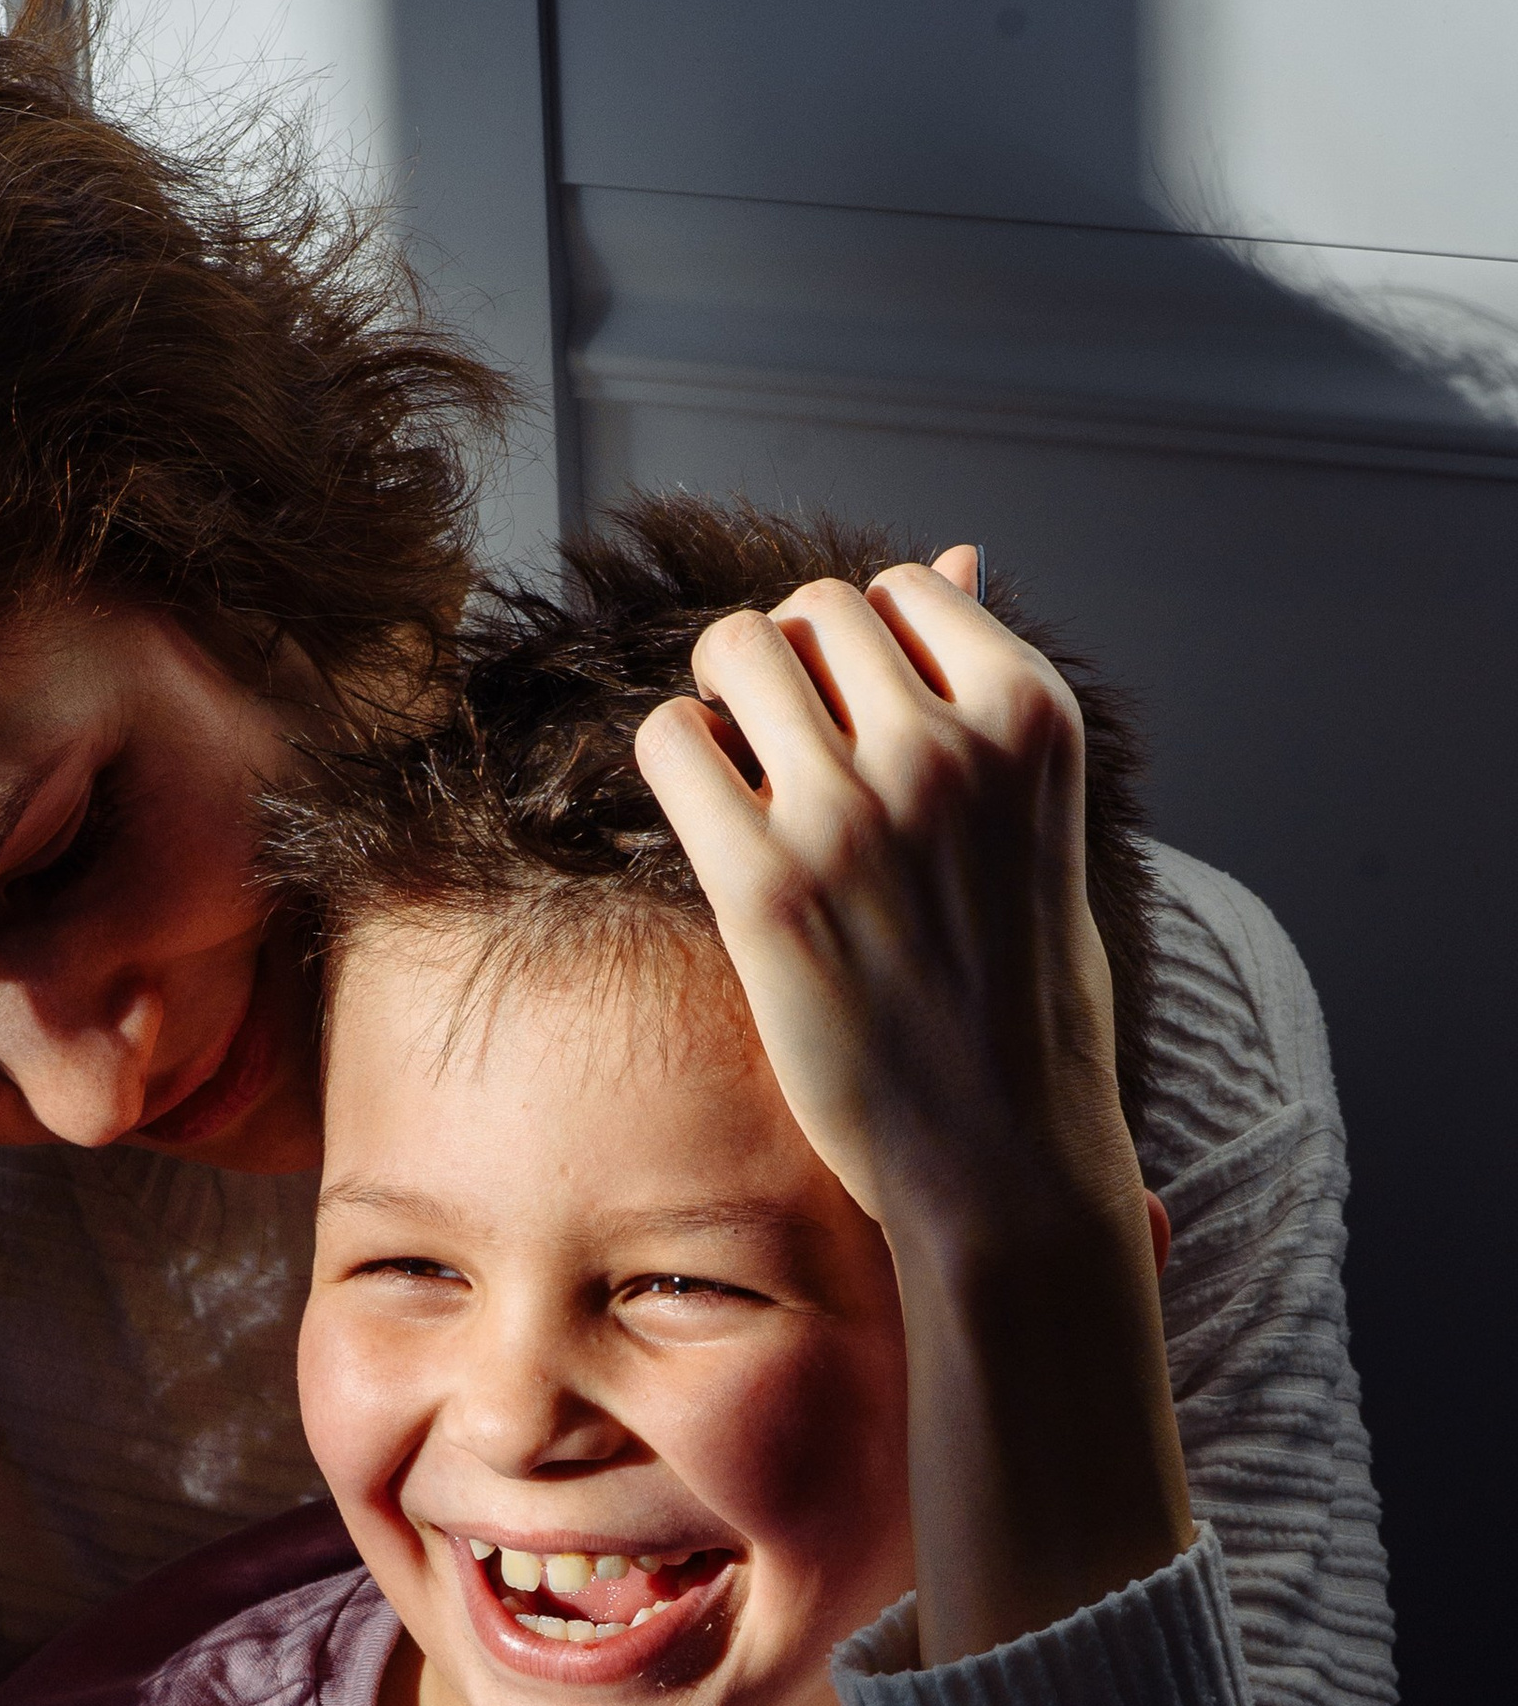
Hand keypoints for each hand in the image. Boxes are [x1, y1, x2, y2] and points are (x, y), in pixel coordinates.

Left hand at [630, 549, 1134, 1250]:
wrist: (1000, 1149)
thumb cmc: (1015, 988)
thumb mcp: (1033, 816)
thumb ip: (982, 692)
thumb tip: (956, 557)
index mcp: (1030, 716)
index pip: (904, 590)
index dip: (860, 647)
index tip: (854, 720)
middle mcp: (946, 746)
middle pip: (812, 609)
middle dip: (783, 661)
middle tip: (781, 744)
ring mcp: (852, 813)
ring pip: (735, 650)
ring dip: (722, 694)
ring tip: (739, 769)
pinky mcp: (765, 885)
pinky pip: (673, 743)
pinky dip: (675, 761)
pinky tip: (708, 819)